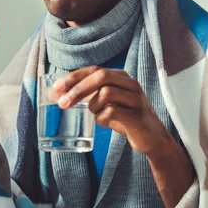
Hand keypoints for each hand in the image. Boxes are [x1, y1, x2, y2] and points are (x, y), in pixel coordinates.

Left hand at [53, 67, 169, 154]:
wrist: (152, 138)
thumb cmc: (125, 118)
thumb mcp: (106, 103)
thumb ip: (87, 96)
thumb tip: (55, 94)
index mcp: (121, 77)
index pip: (94, 69)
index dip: (74, 77)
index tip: (56, 88)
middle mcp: (130, 84)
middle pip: (100, 76)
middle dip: (77, 89)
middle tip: (63, 104)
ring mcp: (135, 99)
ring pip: (106, 92)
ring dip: (93, 106)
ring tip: (96, 114)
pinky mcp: (137, 116)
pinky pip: (112, 112)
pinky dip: (102, 119)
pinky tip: (104, 123)